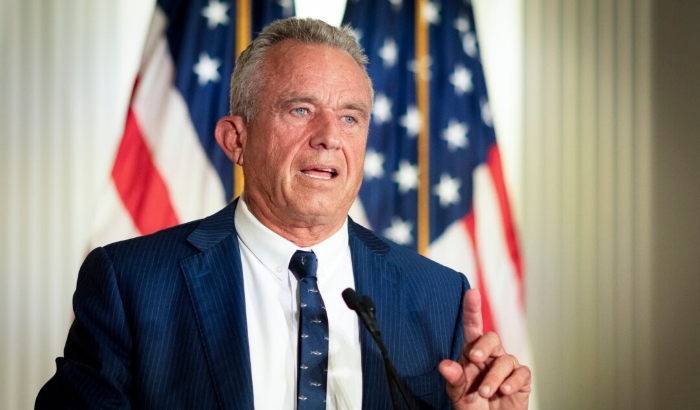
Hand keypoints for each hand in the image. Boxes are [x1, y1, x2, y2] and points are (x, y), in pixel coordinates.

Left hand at [438, 289, 530, 408]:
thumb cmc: (473, 405)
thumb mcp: (458, 395)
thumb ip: (454, 380)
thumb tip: (444, 365)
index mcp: (472, 354)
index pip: (472, 327)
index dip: (472, 309)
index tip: (471, 293)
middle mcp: (490, 356)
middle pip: (491, 338)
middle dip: (484, 346)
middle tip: (475, 358)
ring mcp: (507, 367)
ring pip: (505, 360)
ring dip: (494, 377)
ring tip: (485, 393)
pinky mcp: (521, 380)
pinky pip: (521, 373)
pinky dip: (512, 382)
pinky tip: (504, 391)